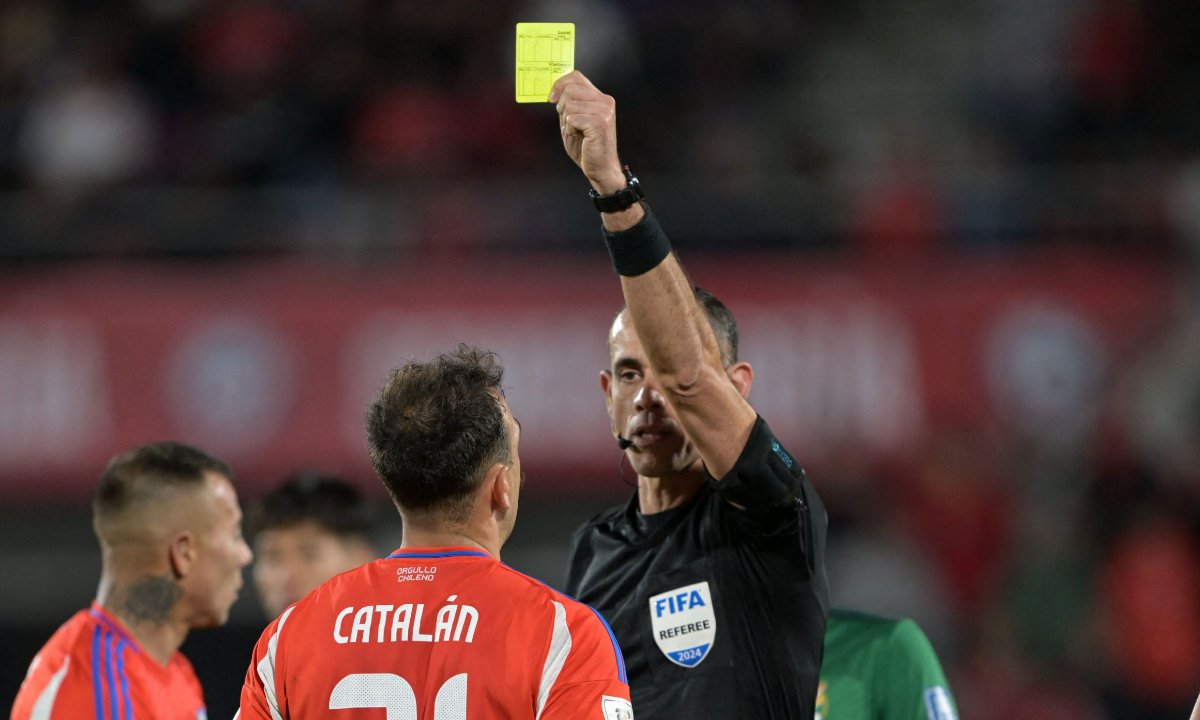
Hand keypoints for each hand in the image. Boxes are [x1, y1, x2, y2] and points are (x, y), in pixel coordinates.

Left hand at [550, 71, 625, 193]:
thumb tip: (554, 92)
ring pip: (569, 104)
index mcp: (600, 98)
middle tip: (569, 123)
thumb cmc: (587, 147)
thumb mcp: (574, 121)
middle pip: (570, 89)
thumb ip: (568, 105)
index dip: (560, 84)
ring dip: (567, 121)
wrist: (601, 168)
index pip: (576, 77)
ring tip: (577, 132)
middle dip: (562, 107)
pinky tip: (580, 137)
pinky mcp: (599, 123)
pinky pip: (572, 119)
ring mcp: (604, 111)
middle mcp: (605, 102)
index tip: (552, 97)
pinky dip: (570, 130)